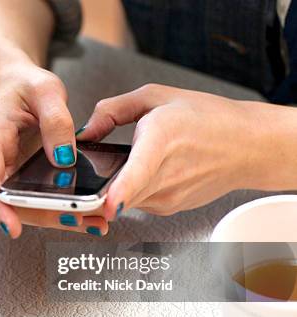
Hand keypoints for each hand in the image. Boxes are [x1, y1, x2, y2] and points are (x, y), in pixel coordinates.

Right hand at [0, 62, 108, 237]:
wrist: (16, 83)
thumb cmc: (24, 85)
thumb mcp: (45, 90)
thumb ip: (56, 121)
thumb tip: (63, 158)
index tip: (12, 226)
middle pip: (8, 201)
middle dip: (41, 216)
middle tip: (76, 221)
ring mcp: (7, 172)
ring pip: (25, 206)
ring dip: (56, 217)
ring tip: (94, 222)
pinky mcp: (22, 178)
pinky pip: (37, 199)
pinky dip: (61, 209)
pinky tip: (88, 214)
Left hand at [78, 84, 275, 217]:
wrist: (248, 146)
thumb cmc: (206, 117)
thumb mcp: (156, 97)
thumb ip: (111, 110)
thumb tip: (83, 133)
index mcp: (162, 140)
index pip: (139, 172)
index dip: (121, 191)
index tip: (108, 204)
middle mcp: (166, 175)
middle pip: (119, 193)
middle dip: (96, 189)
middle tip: (79, 182)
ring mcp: (168, 197)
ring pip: (124, 199)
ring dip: (114, 186)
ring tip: (128, 163)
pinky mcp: (169, 208)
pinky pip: (137, 201)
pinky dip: (132, 189)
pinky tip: (147, 172)